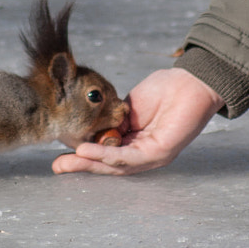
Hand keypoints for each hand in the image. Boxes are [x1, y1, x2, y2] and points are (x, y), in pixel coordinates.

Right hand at [52, 68, 224, 175]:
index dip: (84, 155)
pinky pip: (129, 158)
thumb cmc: (165, 89)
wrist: (191, 80)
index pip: (105, 154)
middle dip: (82, 166)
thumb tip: (90, 131)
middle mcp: (143, 154)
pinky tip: (88, 151)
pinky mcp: (160, 152)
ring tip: (70, 159)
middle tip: (57, 167)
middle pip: (108, 165)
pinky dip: (106, 156)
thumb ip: (112, 120)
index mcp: (135, 142)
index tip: (61, 153)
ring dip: (91, 163)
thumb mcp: (128, 106)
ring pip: (117, 165)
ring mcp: (152, 155)